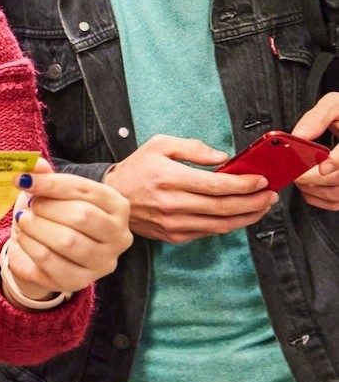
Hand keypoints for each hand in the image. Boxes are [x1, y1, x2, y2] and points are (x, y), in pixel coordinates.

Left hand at [3, 158, 131, 302]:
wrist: (44, 254)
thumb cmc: (54, 216)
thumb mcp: (51, 192)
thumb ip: (45, 176)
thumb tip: (34, 165)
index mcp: (116, 205)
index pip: (84, 190)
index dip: (50, 183)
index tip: (22, 179)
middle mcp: (119, 235)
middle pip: (81, 216)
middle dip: (47, 207)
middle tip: (29, 205)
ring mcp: (103, 262)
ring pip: (68, 241)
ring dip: (37, 226)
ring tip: (23, 220)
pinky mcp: (80, 281)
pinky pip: (50, 261)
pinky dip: (30, 244)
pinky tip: (22, 237)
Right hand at [102, 134, 275, 242]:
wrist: (112, 197)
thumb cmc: (136, 169)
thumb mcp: (159, 145)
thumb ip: (192, 148)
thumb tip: (222, 158)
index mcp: (169, 177)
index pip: (217, 185)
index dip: (244, 184)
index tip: (260, 180)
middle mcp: (172, 203)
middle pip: (224, 207)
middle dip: (253, 201)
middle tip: (269, 195)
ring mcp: (173, 222)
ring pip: (221, 224)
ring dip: (247, 217)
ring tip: (261, 207)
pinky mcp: (173, 235)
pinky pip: (208, 232)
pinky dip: (228, 225)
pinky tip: (238, 216)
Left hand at [292, 92, 338, 209]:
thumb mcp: (336, 105)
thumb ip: (317, 118)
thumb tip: (299, 135)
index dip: (335, 163)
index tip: (320, 166)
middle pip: (338, 180)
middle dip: (311, 177)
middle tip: (293, 170)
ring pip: (336, 195)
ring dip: (311, 189)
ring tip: (298, 175)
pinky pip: (334, 203)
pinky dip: (316, 198)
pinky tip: (308, 184)